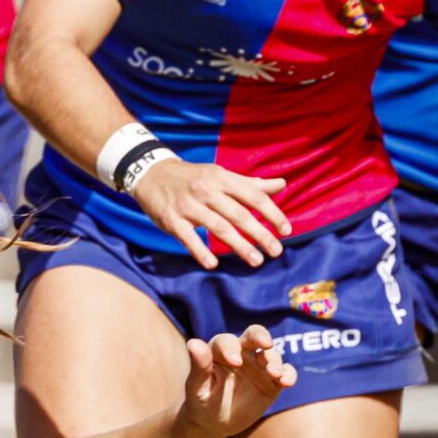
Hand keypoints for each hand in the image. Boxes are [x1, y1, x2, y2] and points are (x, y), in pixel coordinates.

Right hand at [132, 158, 291, 268]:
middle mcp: (206, 190)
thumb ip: (251, 184)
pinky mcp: (171, 219)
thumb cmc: (193, 177)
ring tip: (256, 261)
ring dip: (239, 245)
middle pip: (238, 213)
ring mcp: (188, 205)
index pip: (253, 196)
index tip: (286, 230)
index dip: (272, 213)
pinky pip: (188, 237)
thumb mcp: (220, 175)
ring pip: (218, 227)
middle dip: (260, 233)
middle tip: (276, 251)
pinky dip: (200, 251)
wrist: (151, 174)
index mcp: (222, 178)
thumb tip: (281, 184)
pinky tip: (213, 264)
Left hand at [179, 325, 296, 437]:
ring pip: (271, 355)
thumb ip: (198, 366)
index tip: (235, 362)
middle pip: (254, 335)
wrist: (214, 422)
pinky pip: (285, 372)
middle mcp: (242, 353)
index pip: (227, 342)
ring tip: (274, 374)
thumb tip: (193, 343)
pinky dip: (288, 374)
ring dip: (274, 361)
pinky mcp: (272, 382)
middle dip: (260, 336)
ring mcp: (259, 367)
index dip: (231, 349)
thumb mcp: (197, 387)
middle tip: (265, 343)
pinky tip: (286, 382)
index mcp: (220, 351)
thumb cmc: (202, 401)